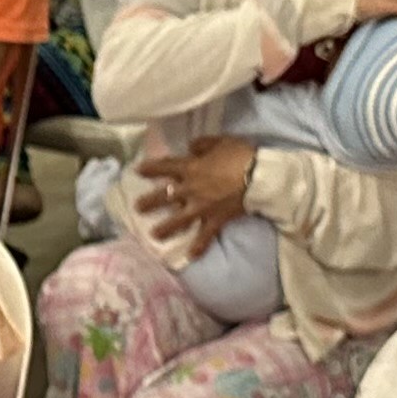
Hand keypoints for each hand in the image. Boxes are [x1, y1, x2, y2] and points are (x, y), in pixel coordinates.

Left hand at [133, 135, 255, 251]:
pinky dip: (199, 246)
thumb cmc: (241, 155)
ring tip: (154, 235)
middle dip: (149, 202)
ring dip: (165, 228)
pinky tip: (190, 256)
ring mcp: (202, 206)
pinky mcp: (216, 219)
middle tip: (137, 207)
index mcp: (191, 167)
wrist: (260, 177)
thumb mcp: (221, 141)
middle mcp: (191, 189)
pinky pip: (205, 235)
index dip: (150, 168)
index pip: (165, 167)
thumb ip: (203, 144)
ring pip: (178, 219)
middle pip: (165, 196)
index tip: (137, 170)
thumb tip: (191, 148)